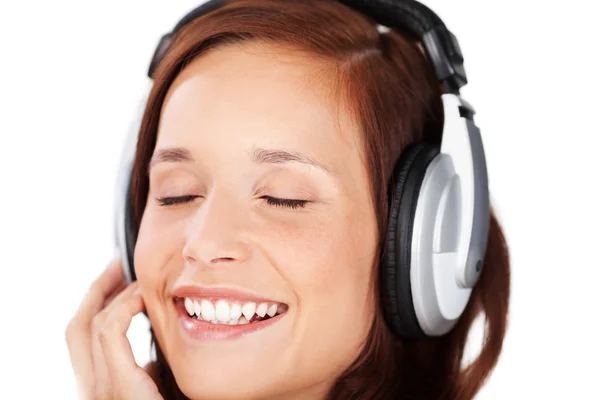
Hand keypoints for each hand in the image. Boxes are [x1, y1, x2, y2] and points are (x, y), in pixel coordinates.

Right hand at [65, 258, 162, 399]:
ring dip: (115, 297)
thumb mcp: (147, 393)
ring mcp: (99, 391)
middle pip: (77, 328)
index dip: (93, 304)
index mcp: (93, 387)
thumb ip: (140, 376)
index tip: (113, 280)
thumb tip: (148, 362)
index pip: (81, 338)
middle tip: (116, 264)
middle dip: (97, 290)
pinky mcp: (121, 388)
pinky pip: (110, 337)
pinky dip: (124, 310)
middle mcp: (88, 390)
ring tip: (136, 278)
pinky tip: (142, 299)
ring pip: (93, 327)